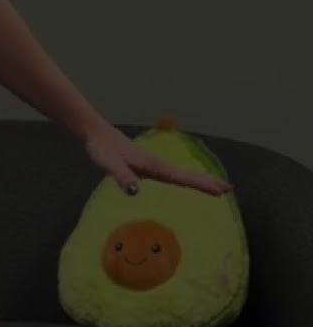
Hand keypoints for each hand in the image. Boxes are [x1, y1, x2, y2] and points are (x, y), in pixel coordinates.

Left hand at [83, 123, 232, 196]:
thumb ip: (123, 178)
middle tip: (229, 190)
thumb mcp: (110, 165)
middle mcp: (157, 165)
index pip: (182, 178)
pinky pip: (171, 175)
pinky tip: (184, 183)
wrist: (97, 134)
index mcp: (153, 166)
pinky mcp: (147, 165)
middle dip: (208, 182)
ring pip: (181, 174)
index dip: (202, 185)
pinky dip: (184, 179)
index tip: (221, 190)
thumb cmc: (102, 150)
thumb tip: (136, 192)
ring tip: (216, 188)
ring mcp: (153, 164)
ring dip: (199, 181)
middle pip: (187, 175)